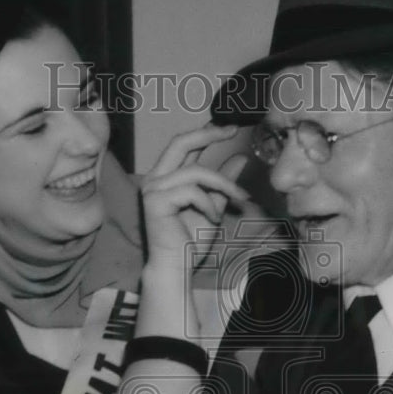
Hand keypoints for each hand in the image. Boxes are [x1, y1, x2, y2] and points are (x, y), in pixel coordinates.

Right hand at [141, 124, 250, 272]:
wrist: (177, 266)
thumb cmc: (190, 240)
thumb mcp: (214, 205)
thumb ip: (223, 183)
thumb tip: (240, 157)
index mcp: (165, 177)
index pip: (184, 146)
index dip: (205, 133)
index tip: (229, 127)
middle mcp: (155, 179)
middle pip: (180, 143)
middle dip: (207, 134)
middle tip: (230, 131)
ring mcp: (152, 189)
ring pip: (195, 171)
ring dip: (222, 184)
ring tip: (237, 200)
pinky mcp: (155, 201)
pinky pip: (191, 191)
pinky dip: (208, 204)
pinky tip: (213, 219)